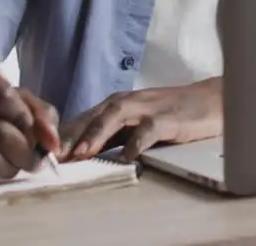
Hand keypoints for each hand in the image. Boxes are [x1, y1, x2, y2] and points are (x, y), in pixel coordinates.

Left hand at [59, 78, 221, 161]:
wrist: (212, 101)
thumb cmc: (172, 114)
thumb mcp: (136, 124)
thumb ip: (111, 136)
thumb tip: (79, 154)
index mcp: (118, 104)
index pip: (84, 118)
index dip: (63, 135)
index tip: (43, 153)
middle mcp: (129, 101)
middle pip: (94, 114)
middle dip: (71, 134)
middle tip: (52, 154)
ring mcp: (149, 107)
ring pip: (116, 115)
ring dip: (96, 133)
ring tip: (82, 152)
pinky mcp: (170, 117)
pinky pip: (151, 128)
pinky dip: (138, 140)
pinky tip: (130, 155)